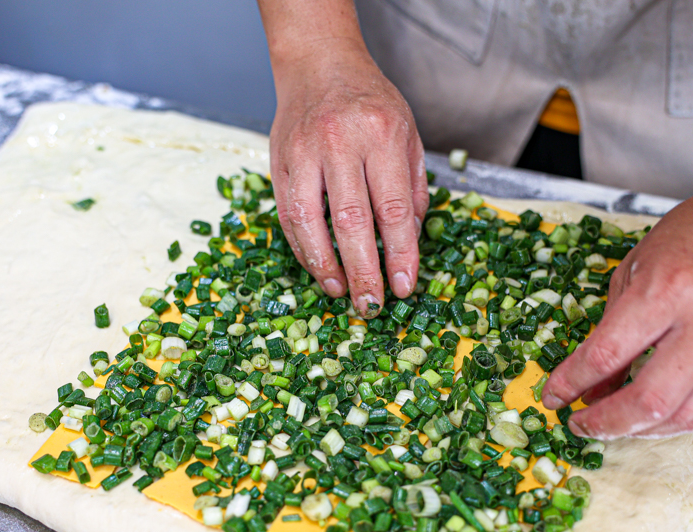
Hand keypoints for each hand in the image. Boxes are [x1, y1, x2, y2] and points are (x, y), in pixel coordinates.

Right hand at [268, 42, 428, 316]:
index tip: (405, 287)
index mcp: (382, 134)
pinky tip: (320, 269)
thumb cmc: (370, 102)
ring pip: (311, 222)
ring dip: (327, 267)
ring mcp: (305, 153)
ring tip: (342, 294)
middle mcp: (341, 143)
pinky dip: (304, 249)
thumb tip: (410, 241)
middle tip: (373, 305)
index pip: (393, 208)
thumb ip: (412, 186)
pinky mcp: (280, 163)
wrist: (318, 64)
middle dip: (364, 271)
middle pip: (352, 222)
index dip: (400, 254)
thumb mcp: (408, 133)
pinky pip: (289, 216)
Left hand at [541, 175, 692, 438]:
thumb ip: (609, 329)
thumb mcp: (635, 268)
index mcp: (665, 291)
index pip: (606, 354)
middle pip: (648, 402)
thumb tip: (588, 384)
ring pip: (679, 417)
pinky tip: (642, 413)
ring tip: (607, 424)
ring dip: (636, 431)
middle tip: (579, 423)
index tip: (552, 397)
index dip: (570, 382)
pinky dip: (666, 418)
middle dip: (605, 424)